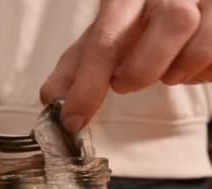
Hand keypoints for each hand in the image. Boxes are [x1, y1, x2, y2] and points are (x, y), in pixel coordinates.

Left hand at [41, 0, 210, 131]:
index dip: (87, 86)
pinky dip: (204, 72)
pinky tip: (191, 64)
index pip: (106, 38)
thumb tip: (50, 100)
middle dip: (144, 69)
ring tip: (166, 70)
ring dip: (179, 70)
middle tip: (127, 81)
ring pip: (203, 41)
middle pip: (171, 23)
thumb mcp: (104, 36)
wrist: (183, 2)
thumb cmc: (139, 22)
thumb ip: (77, 67)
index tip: (73, 119)